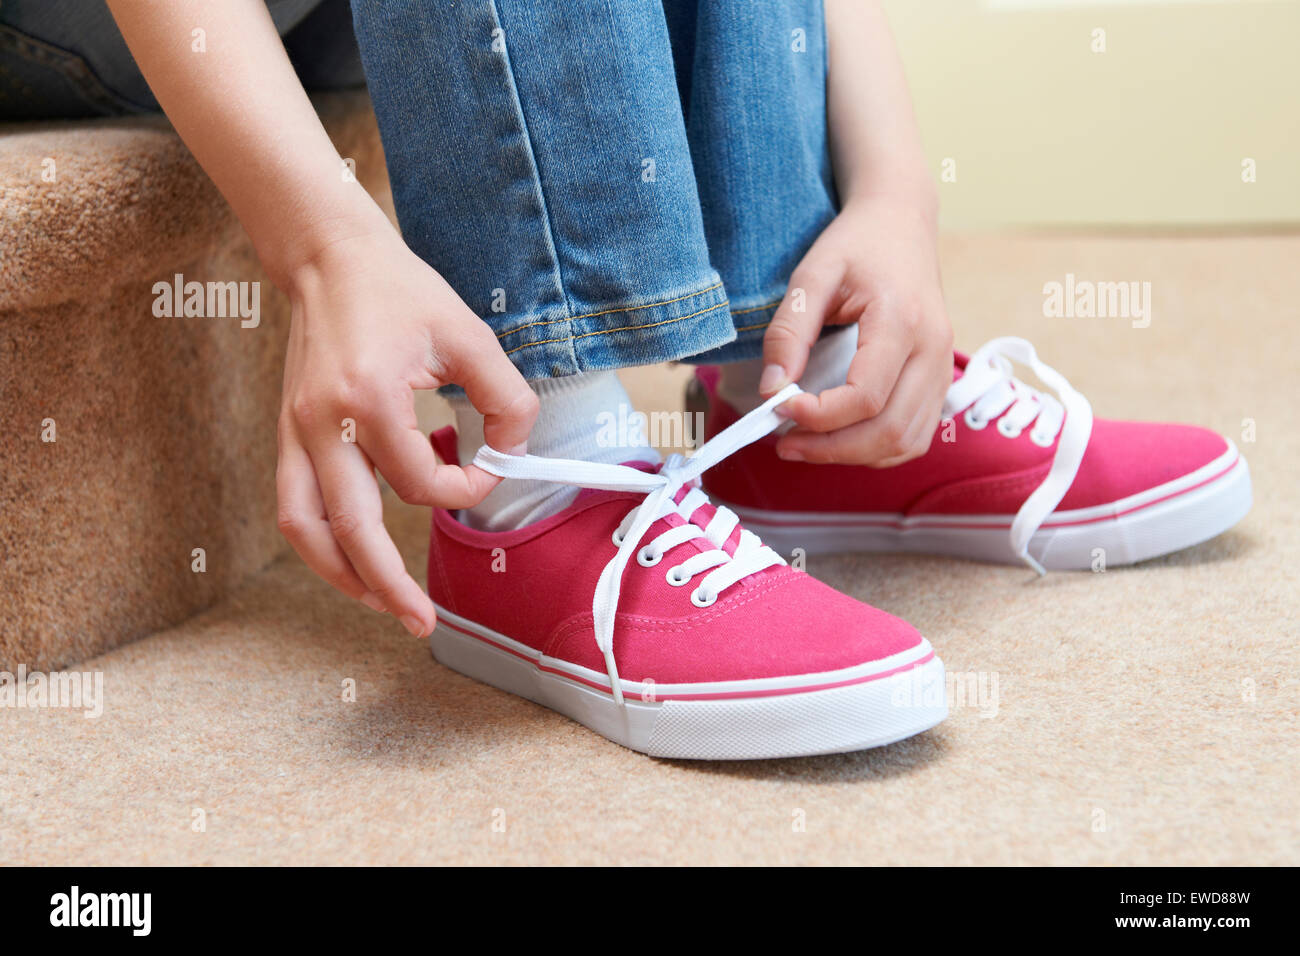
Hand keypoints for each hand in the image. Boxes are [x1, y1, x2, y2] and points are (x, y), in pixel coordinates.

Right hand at [275, 228, 537, 636]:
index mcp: (368, 400)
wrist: (328, 258)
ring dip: (342, 575)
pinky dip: (320, 543)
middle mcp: (322, 424)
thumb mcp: (469, 334)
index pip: (421, 482)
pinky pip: (294, 506)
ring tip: (381, 604)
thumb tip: (514, 450)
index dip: (464, 490)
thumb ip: (506, 396)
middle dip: (386, 585)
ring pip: (306, 529)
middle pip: (349, 530)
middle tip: (422, 622)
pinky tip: (350, 559)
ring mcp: (295, 431)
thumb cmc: (399, 291)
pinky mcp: (287, 433)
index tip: (489, 471)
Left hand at [759, 195, 953, 466]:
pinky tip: (840, 438)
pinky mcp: (940, 378)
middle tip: (784, 443)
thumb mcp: (812, 274)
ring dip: (853, 455)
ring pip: (905, 441)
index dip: (819, 416)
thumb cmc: (855, 244)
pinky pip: (915, 435)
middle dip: (831, 448)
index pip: (865, 396)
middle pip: (888, 429)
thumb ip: (789, 332)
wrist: (902, 222)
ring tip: (807, 444)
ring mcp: (943, 367)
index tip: (777, 407)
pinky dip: (877, 449)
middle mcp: (933, 349)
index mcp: (902, 320)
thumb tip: (772, 389)